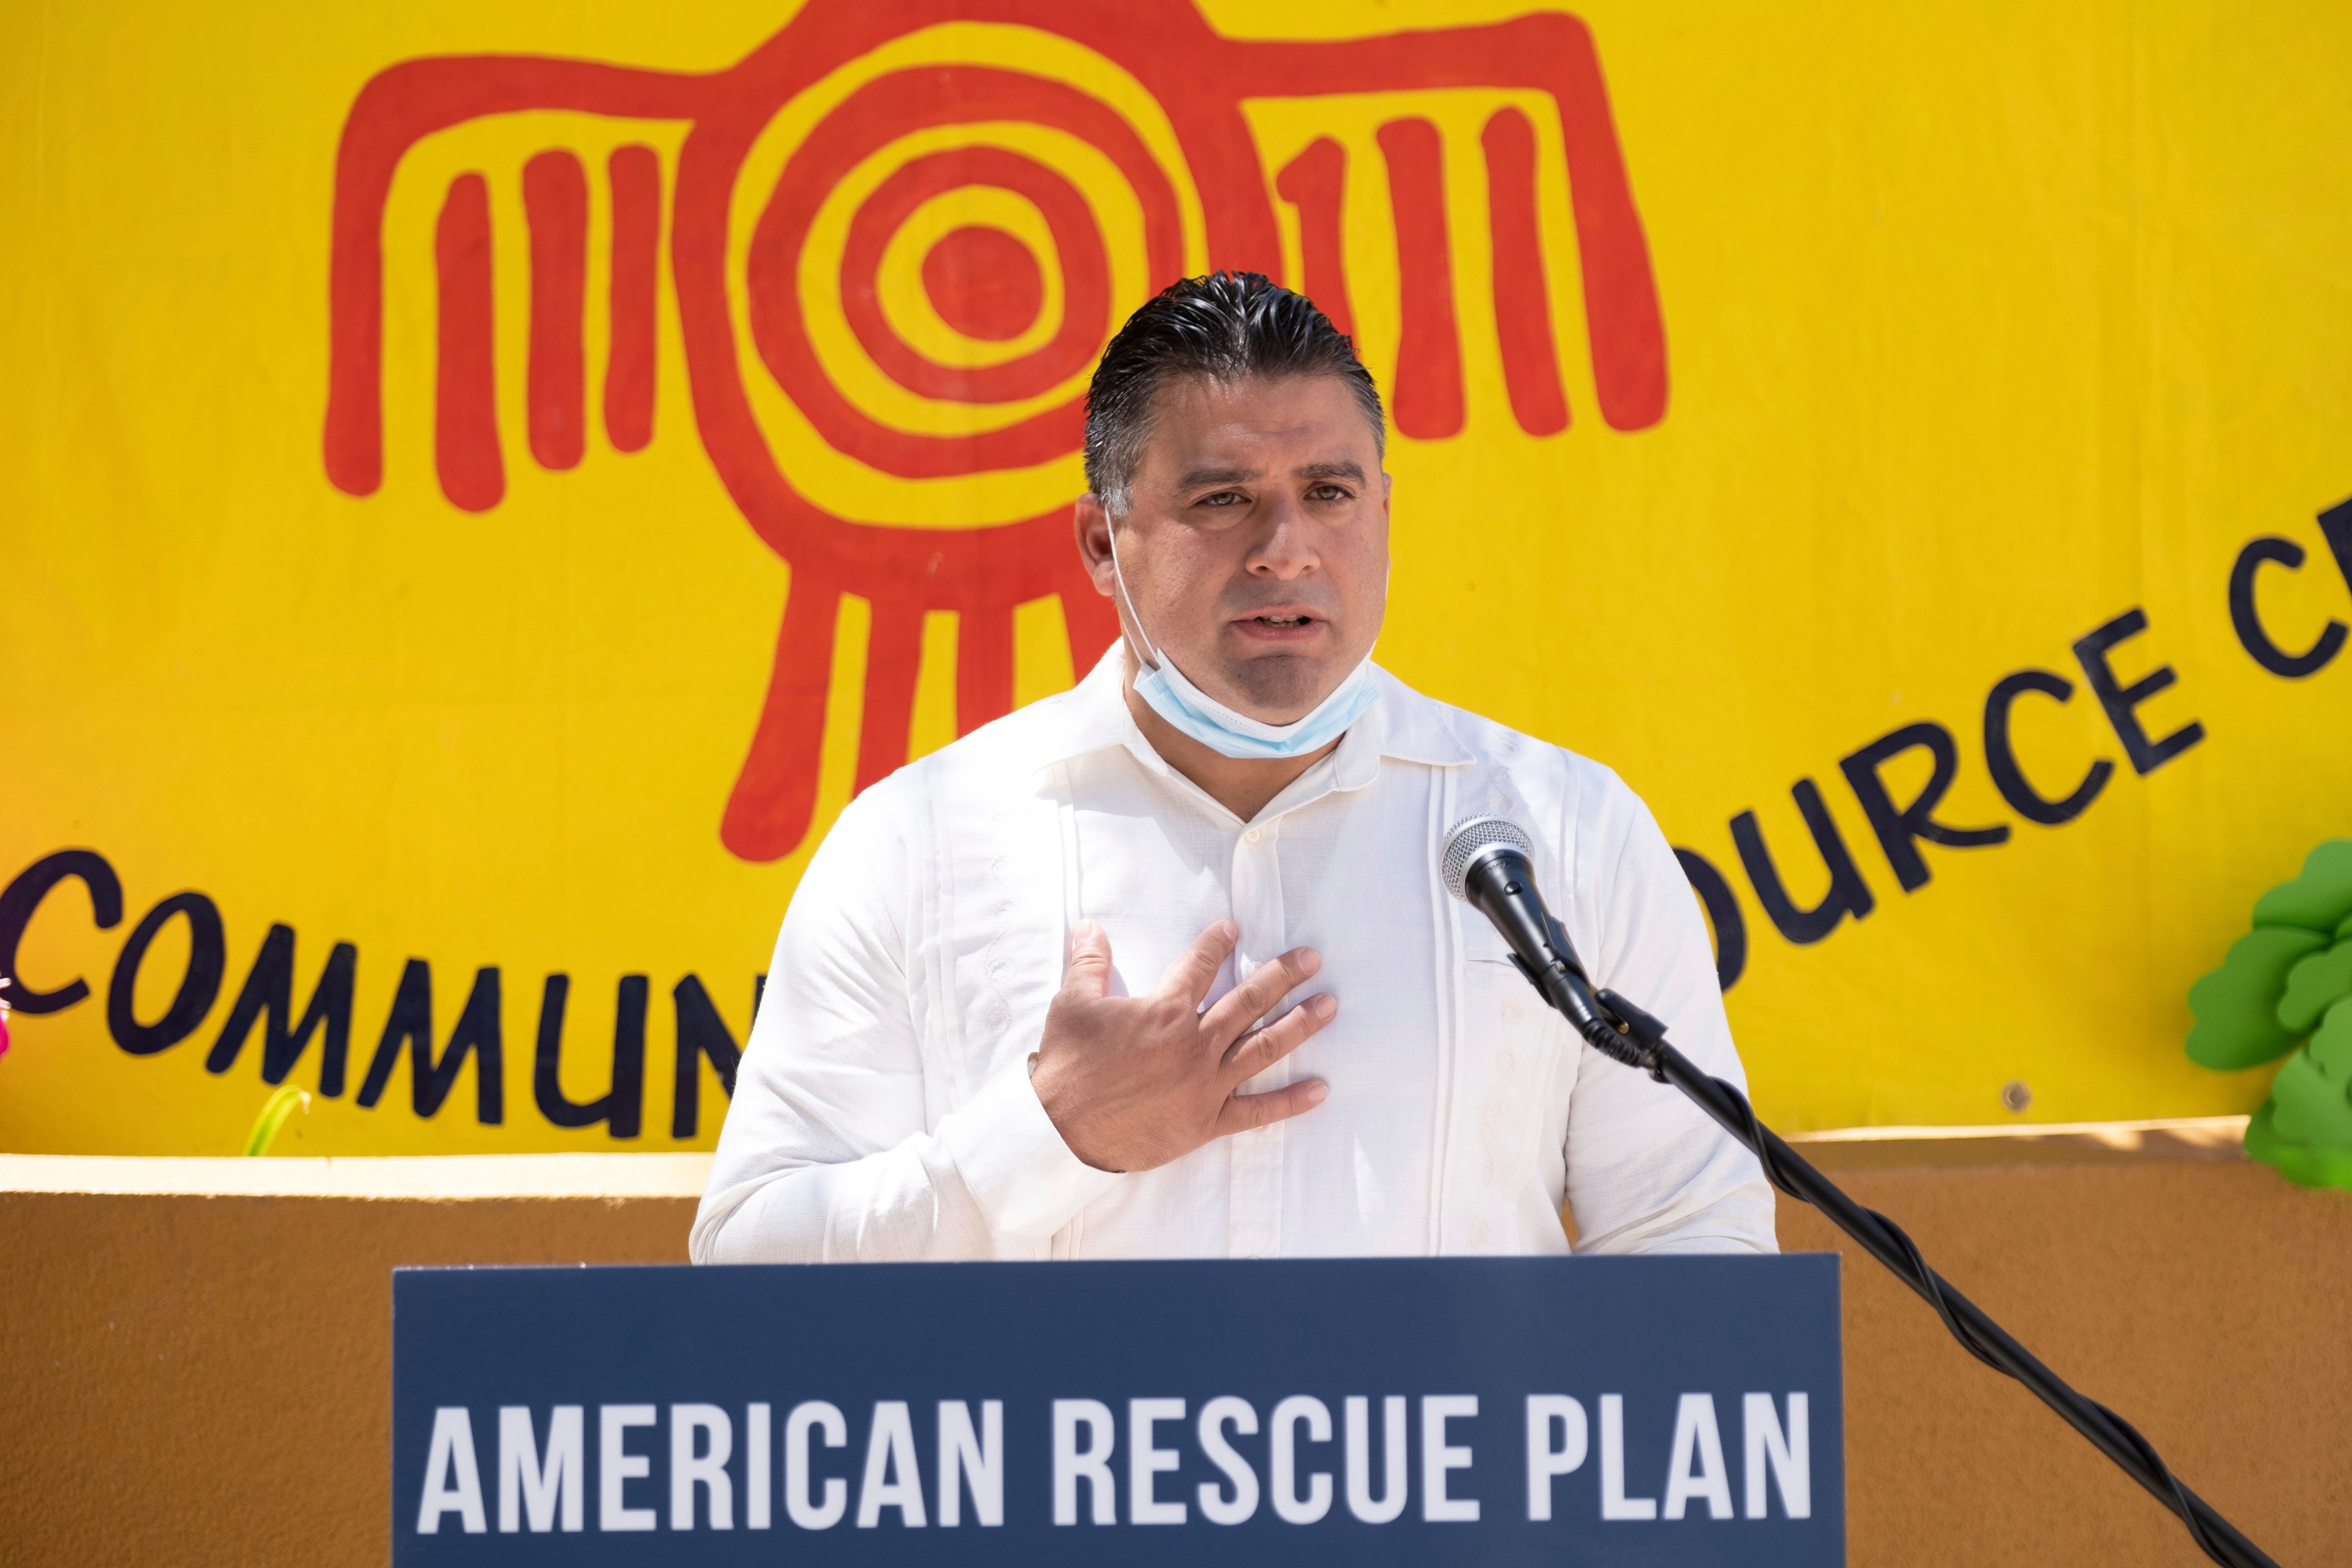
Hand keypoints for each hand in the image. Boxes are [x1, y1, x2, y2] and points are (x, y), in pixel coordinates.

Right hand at [1031, 918, 1335, 1172]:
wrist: (1061, 1131)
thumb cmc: (1067, 1066)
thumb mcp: (1072, 1004)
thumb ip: (1088, 962)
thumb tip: (1089, 925)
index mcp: (1165, 1010)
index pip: (1200, 965)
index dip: (1217, 943)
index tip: (1234, 929)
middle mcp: (1194, 1043)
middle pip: (1249, 1001)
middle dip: (1283, 975)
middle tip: (1312, 958)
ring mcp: (1206, 1084)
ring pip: (1263, 1048)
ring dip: (1299, 1025)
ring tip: (1329, 1005)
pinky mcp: (1206, 1122)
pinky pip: (1256, 1111)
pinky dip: (1289, 1102)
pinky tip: (1319, 1090)